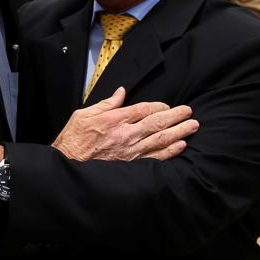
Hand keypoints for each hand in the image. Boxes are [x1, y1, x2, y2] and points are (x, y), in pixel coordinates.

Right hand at [52, 87, 197, 161]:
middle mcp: (124, 135)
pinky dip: (170, 152)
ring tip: (192, 126)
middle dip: (176, 116)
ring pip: (160, 140)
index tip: (168, 105)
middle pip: (157, 123)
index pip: (143, 109)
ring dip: (179, 132)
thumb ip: (106, 104)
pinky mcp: (131, 165)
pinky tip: (181, 146)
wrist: (68, 167)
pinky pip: (155, 158)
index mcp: (113, 119)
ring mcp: (129, 152)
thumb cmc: (73, 140)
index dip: (159, 106)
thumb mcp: (83, 115)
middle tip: (189, 112)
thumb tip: (121, 93)